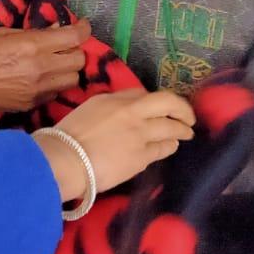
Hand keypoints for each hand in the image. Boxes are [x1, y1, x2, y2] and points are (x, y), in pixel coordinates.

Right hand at [0, 21, 89, 112]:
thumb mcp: (6, 33)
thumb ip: (34, 33)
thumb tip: (55, 30)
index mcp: (34, 45)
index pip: (73, 37)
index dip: (84, 29)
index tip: (83, 26)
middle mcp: (42, 68)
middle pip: (79, 60)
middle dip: (75, 51)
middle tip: (65, 47)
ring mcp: (39, 89)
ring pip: (72, 79)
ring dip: (68, 70)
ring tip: (56, 65)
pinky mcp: (33, 103)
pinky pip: (55, 93)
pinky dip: (54, 84)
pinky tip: (42, 79)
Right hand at [37, 90, 195, 200]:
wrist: (66, 160)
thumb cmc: (67, 138)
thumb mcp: (86, 112)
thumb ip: (107, 110)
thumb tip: (120, 116)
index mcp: (112, 99)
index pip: (141, 93)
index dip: (152, 101)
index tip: (157, 108)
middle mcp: (130, 111)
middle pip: (167, 101)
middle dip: (182, 108)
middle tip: (188, 117)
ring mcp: (140, 133)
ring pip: (172, 127)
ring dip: (182, 130)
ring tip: (186, 134)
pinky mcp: (143, 155)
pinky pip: (164, 148)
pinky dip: (169, 146)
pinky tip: (170, 147)